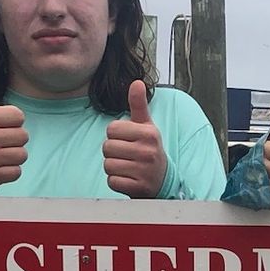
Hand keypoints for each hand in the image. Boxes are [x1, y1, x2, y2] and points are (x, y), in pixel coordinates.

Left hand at [104, 80, 167, 197]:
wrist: (162, 180)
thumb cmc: (149, 149)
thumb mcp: (146, 126)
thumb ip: (138, 105)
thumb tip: (136, 82)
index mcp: (149, 133)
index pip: (111, 129)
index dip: (115, 135)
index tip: (127, 140)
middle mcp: (148, 152)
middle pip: (107, 147)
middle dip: (113, 152)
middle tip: (127, 155)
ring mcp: (144, 171)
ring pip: (108, 165)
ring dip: (114, 167)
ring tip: (127, 166)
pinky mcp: (138, 188)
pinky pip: (112, 181)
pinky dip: (117, 181)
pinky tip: (128, 178)